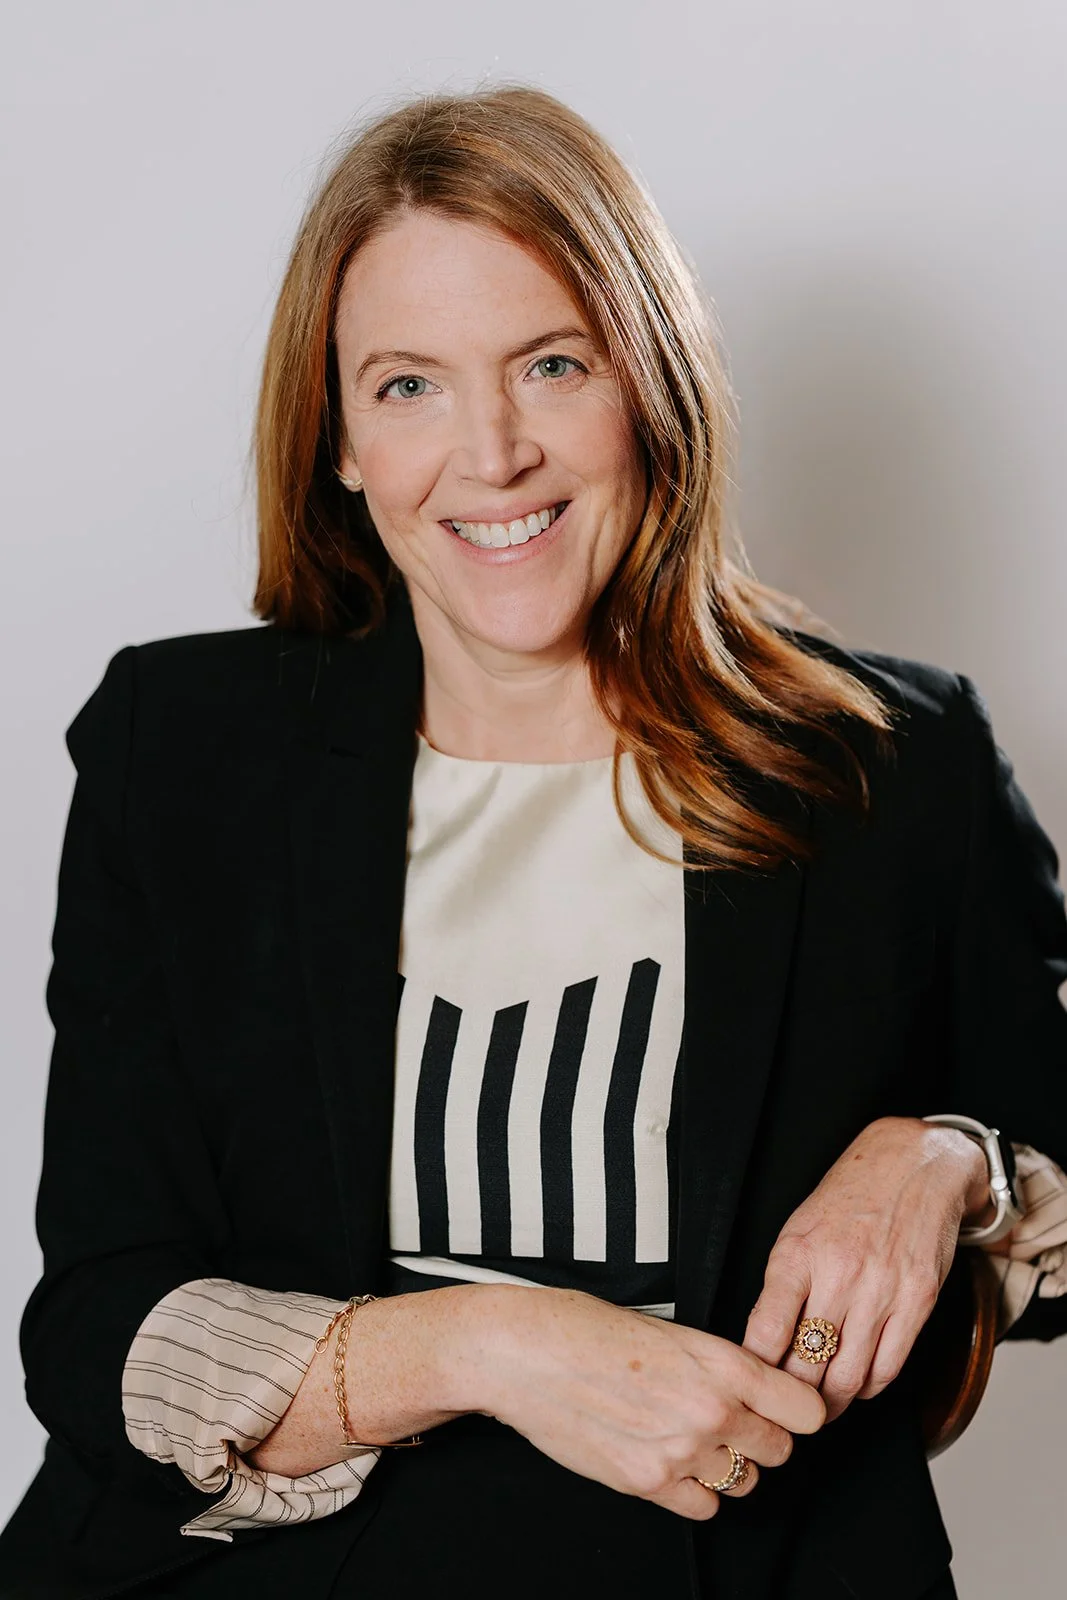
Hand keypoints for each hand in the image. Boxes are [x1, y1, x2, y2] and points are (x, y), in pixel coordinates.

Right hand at [459, 1284, 824, 1521]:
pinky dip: (694, 1490)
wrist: (524, 1353)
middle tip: (731, 1420)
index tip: (784, 1407)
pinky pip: (704, 1507)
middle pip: (781, 1449)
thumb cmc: (586, 1328)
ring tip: (691, 1436)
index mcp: (721, 1362)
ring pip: (745, 1481)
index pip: (805, 1410)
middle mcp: (710, 1410)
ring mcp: (679, 1451)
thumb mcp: (670, 1330)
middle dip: (761, 1437)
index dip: (797, 1409)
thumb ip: (718, 1365)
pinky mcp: (646, 1483)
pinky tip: (669, 1460)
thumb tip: (754, 1392)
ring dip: (728, 1464)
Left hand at [742, 1116, 989, 1421]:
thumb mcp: (799, 1228)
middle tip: (785, 1411)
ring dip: (831, 1404)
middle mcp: (839, 1273)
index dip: (756, 1372)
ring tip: (819, 1409)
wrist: (913, 1163)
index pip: (766, 1332)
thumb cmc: (849, 1197)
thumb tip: (763, 1343)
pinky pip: (889, 1367)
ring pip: (848, 1377)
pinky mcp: (919, 1301)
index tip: (751, 1388)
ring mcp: (882, 1289)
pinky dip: (868, 1387)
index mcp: (797, 1253)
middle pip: (807, 1365)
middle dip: (792, 1399)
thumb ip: (782, 1283)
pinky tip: (857, 1385)